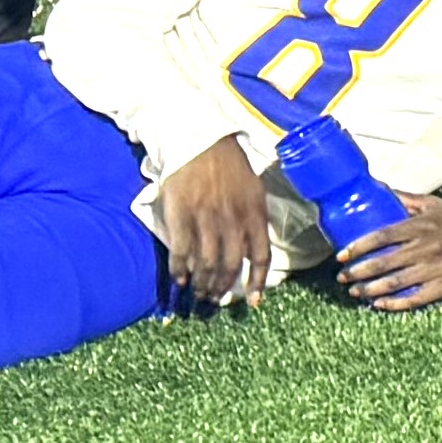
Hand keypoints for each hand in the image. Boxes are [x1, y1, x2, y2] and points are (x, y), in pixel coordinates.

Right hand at [161, 133, 276, 305]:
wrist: (199, 142)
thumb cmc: (227, 167)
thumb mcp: (253, 191)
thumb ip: (253, 220)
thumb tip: (251, 252)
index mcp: (255, 213)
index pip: (261, 255)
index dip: (258, 281)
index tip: (255, 301)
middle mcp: (233, 219)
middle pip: (231, 265)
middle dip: (224, 287)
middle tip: (215, 299)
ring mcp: (206, 219)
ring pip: (207, 262)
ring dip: (203, 284)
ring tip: (200, 295)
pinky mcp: (181, 216)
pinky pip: (181, 251)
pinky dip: (180, 270)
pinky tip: (180, 280)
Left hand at [337, 197, 441, 310]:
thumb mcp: (435, 205)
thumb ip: (407, 199)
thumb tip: (379, 188)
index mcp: (422, 226)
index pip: (382, 236)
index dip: (358, 247)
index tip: (342, 256)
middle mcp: (427, 247)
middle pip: (384, 262)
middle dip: (359, 272)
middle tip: (343, 277)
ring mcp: (436, 268)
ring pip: (396, 283)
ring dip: (371, 290)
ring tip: (356, 292)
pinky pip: (415, 298)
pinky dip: (395, 304)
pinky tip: (380, 304)